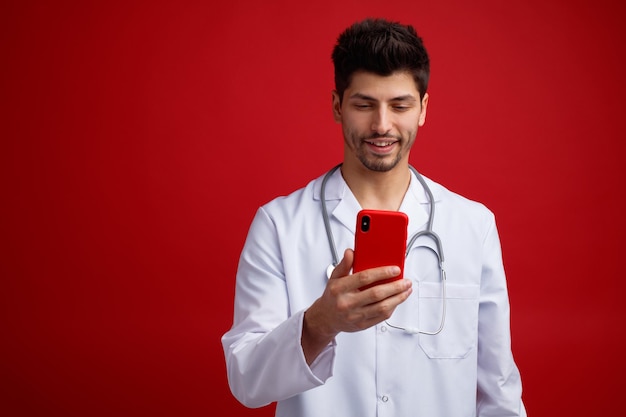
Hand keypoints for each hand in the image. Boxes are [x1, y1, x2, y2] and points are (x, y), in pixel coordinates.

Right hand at [301, 248, 411, 363]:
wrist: (326, 318)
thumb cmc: (333, 296)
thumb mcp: (334, 277)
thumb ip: (344, 264)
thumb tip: (351, 252)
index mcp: (340, 289)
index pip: (364, 278)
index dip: (382, 273)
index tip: (395, 269)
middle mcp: (347, 303)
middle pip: (376, 294)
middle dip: (395, 287)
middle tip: (405, 281)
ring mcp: (355, 316)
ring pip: (382, 307)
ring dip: (398, 298)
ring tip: (406, 290)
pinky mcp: (362, 325)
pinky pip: (381, 317)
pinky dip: (392, 307)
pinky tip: (397, 300)